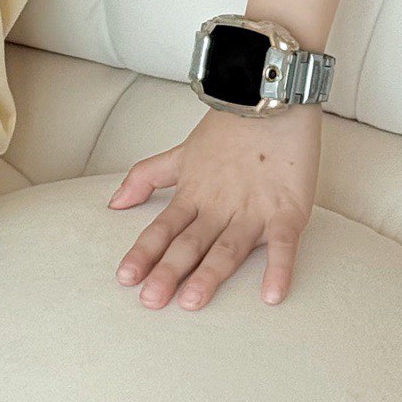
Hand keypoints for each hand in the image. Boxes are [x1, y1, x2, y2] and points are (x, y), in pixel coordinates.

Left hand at [107, 104, 322, 309]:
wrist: (270, 99)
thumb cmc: (229, 129)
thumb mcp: (180, 153)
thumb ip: (146, 178)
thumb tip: (114, 202)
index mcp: (194, 194)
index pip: (163, 228)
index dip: (144, 253)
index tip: (126, 278)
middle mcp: (220, 206)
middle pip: (190, 243)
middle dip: (168, 272)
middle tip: (150, 301)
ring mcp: (254, 210)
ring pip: (228, 248)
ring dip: (210, 275)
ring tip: (191, 302)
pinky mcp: (288, 211)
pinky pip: (284, 244)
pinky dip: (279, 269)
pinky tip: (271, 296)